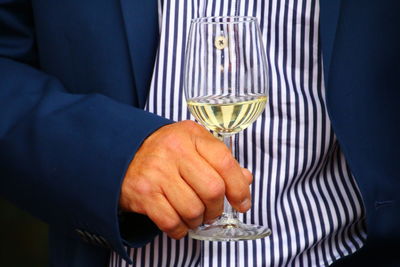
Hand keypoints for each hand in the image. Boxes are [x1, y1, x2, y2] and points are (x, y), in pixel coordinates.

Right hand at [119, 120, 252, 238]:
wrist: (122, 152)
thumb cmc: (165, 150)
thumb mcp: (193, 144)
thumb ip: (220, 160)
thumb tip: (245, 179)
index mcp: (191, 135)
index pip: (225, 162)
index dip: (239, 188)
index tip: (242, 202)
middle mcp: (174, 150)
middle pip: (212, 190)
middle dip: (217, 208)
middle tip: (213, 211)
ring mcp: (157, 172)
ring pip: (193, 209)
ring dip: (198, 220)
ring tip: (194, 216)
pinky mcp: (143, 192)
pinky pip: (171, 221)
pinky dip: (180, 229)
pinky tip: (179, 223)